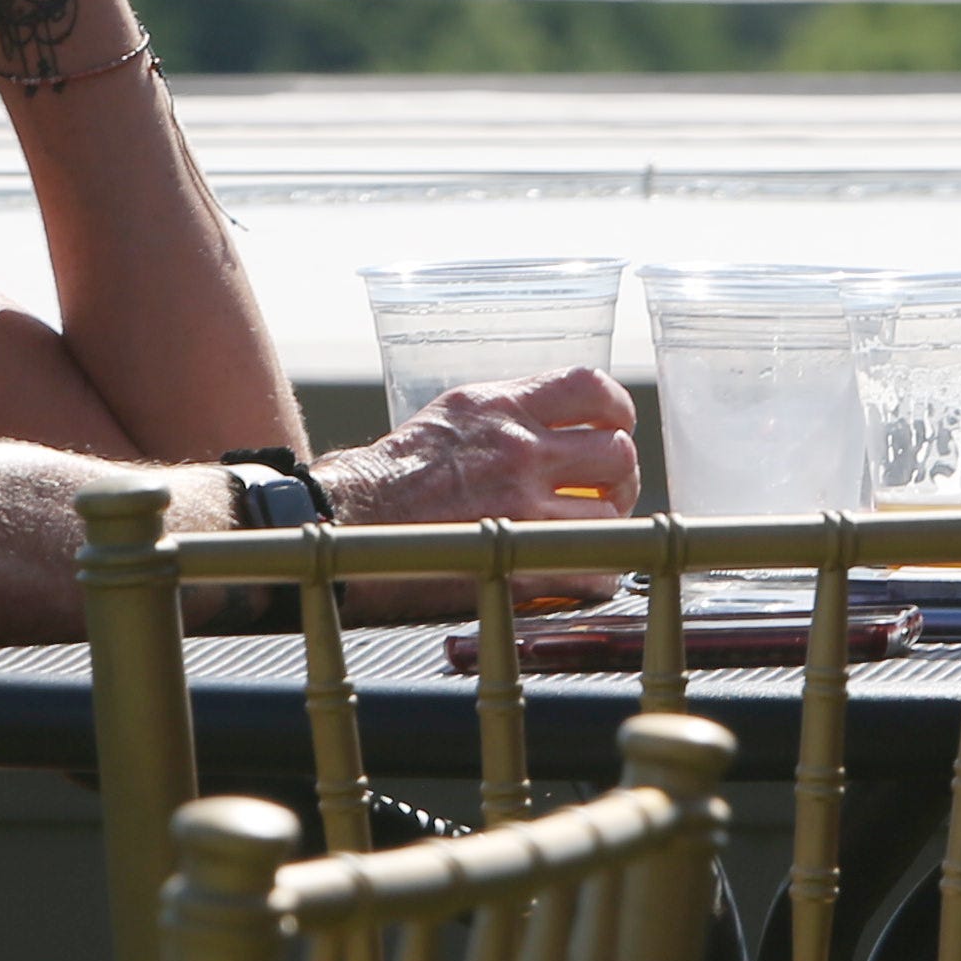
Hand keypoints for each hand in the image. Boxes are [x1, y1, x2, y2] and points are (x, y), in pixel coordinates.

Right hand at [317, 366, 641, 607]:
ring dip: (606, 525)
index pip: (591, 388)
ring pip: (612, 511)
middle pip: (616, 451)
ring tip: (585, 533)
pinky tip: (575, 573)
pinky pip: (593, 565)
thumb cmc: (381, 479)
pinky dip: (593, 573)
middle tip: (605, 491)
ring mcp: (522, 505)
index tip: (614, 430)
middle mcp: (518, 448)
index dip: (616, 412)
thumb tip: (546, 430)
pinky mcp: (518, 558)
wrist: (341, 525)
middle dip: (618, 474)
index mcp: (498, 407)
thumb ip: (500, 420)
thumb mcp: (445, 420)